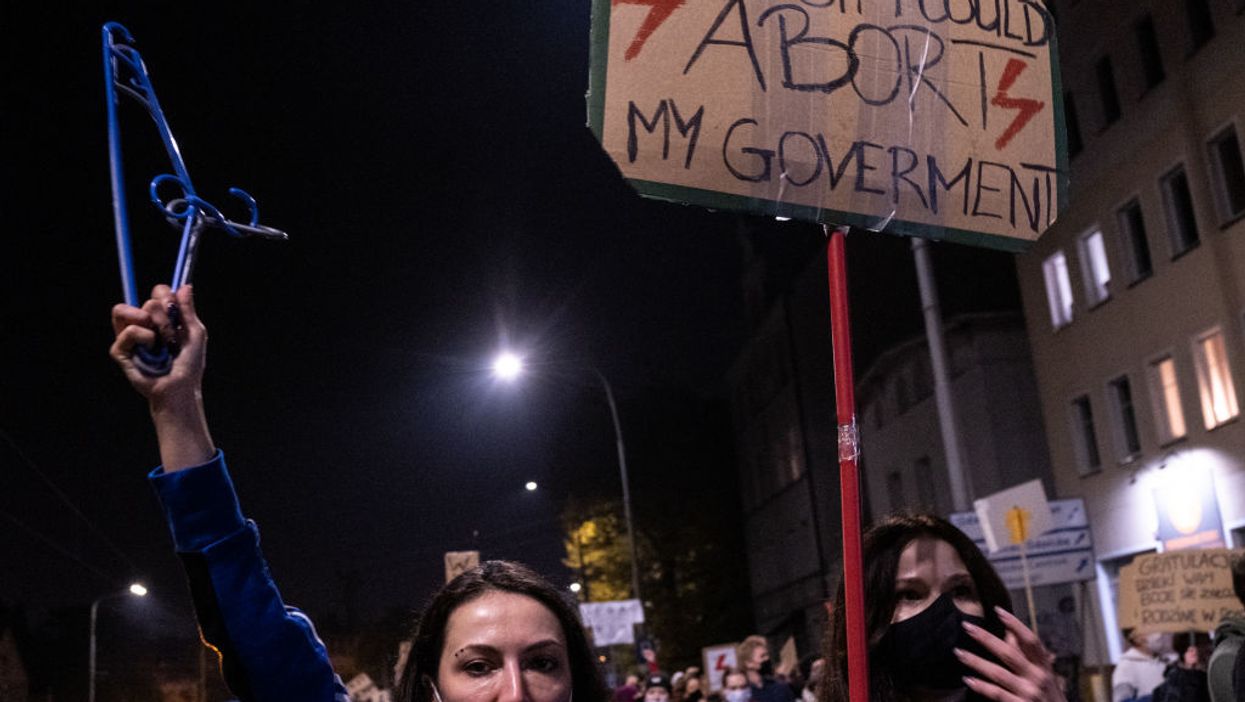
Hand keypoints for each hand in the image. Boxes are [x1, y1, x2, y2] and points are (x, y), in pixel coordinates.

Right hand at [110, 284, 214, 470]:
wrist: (181, 387)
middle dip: (166, 318)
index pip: (157, 292)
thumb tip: (185, 285)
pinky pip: (128, 331)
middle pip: (148, 301)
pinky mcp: (120, 351)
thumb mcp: (195, 333)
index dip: (166, 295)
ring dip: (152, 325)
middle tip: (173, 337)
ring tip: (160, 343)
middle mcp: (143, 325)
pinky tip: (152, 352)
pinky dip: (144, 339)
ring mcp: (129, 337)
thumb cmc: (189, 364)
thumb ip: (188, 309)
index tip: (176, 308)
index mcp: (161, 319)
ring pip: (126, 310)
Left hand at [956, 607, 1065, 701]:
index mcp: (1044, 666)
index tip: (998, 610)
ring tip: (959, 653)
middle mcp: (1037, 677)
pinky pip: (997, 694)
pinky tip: (968, 680)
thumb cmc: (1050, 696)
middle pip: (1009, 654)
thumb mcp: (1044, 675)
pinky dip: (982, 687)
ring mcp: (1028, 693)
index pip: (1031, 641)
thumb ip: (1028, 656)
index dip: (1015, 624)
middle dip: (987, 639)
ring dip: (976, 662)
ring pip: (998, 673)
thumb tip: (1009, 632)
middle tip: (967, 627)